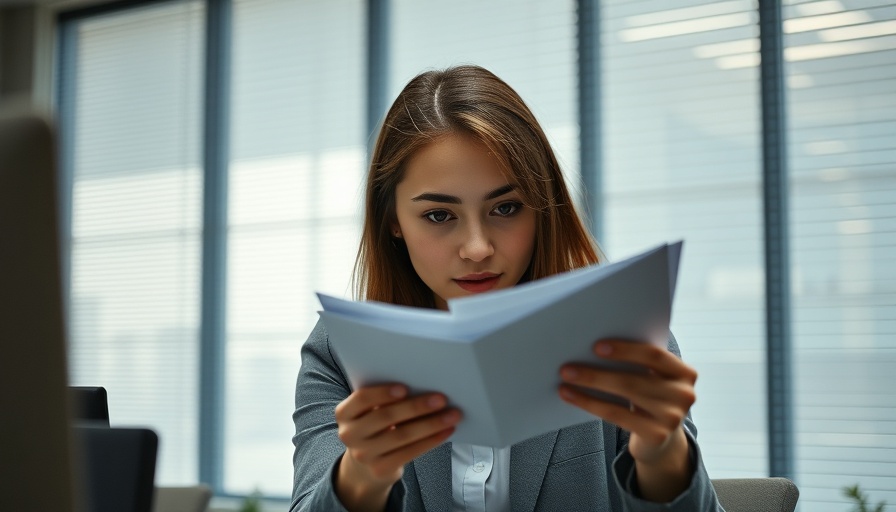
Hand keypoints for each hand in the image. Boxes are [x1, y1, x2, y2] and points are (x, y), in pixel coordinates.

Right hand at [333, 384, 461, 511]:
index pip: (362, 399)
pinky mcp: (380, 469)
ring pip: (402, 435)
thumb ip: (384, 400)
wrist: (364, 465)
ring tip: (451, 415)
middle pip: (386, 417)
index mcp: (344, 413)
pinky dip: (431, 440)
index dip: (383, 393)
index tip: (406, 388)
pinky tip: (446, 431)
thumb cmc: (374, 427)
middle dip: (416, 407)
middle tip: (441, 399)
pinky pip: (410, 452)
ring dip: (431, 424)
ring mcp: (364, 454)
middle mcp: (349, 434)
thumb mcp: (369, 412)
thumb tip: (422, 386)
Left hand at [558, 339, 696, 500]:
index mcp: (684, 372)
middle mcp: (684, 395)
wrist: (661, 438)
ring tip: (565, 380)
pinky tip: (572, 396)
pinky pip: (616, 416)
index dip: (625, 350)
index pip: (654, 355)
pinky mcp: (657, 435)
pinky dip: (590, 404)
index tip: (596, 347)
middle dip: (596, 372)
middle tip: (567, 367)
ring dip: (589, 386)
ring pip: (623, 397)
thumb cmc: (649, 397)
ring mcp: (673, 417)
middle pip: (633, 378)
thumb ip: (636, 363)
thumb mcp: (651, 378)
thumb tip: (589, 348)